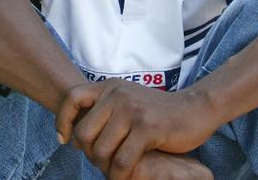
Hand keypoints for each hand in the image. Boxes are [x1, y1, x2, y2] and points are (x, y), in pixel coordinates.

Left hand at [55, 80, 219, 179]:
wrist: (195, 109)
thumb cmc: (159, 112)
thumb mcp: (128, 100)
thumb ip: (105, 110)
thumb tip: (74, 135)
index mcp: (110, 87)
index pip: (71, 98)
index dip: (62, 121)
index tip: (65, 141)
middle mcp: (117, 94)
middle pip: (83, 133)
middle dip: (89, 154)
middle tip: (102, 161)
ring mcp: (132, 111)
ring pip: (101, 150)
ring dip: (105, 168)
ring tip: (114, 170)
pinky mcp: (147, 128)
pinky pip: (122, 161)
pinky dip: (120, 175)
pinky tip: (124, 177)